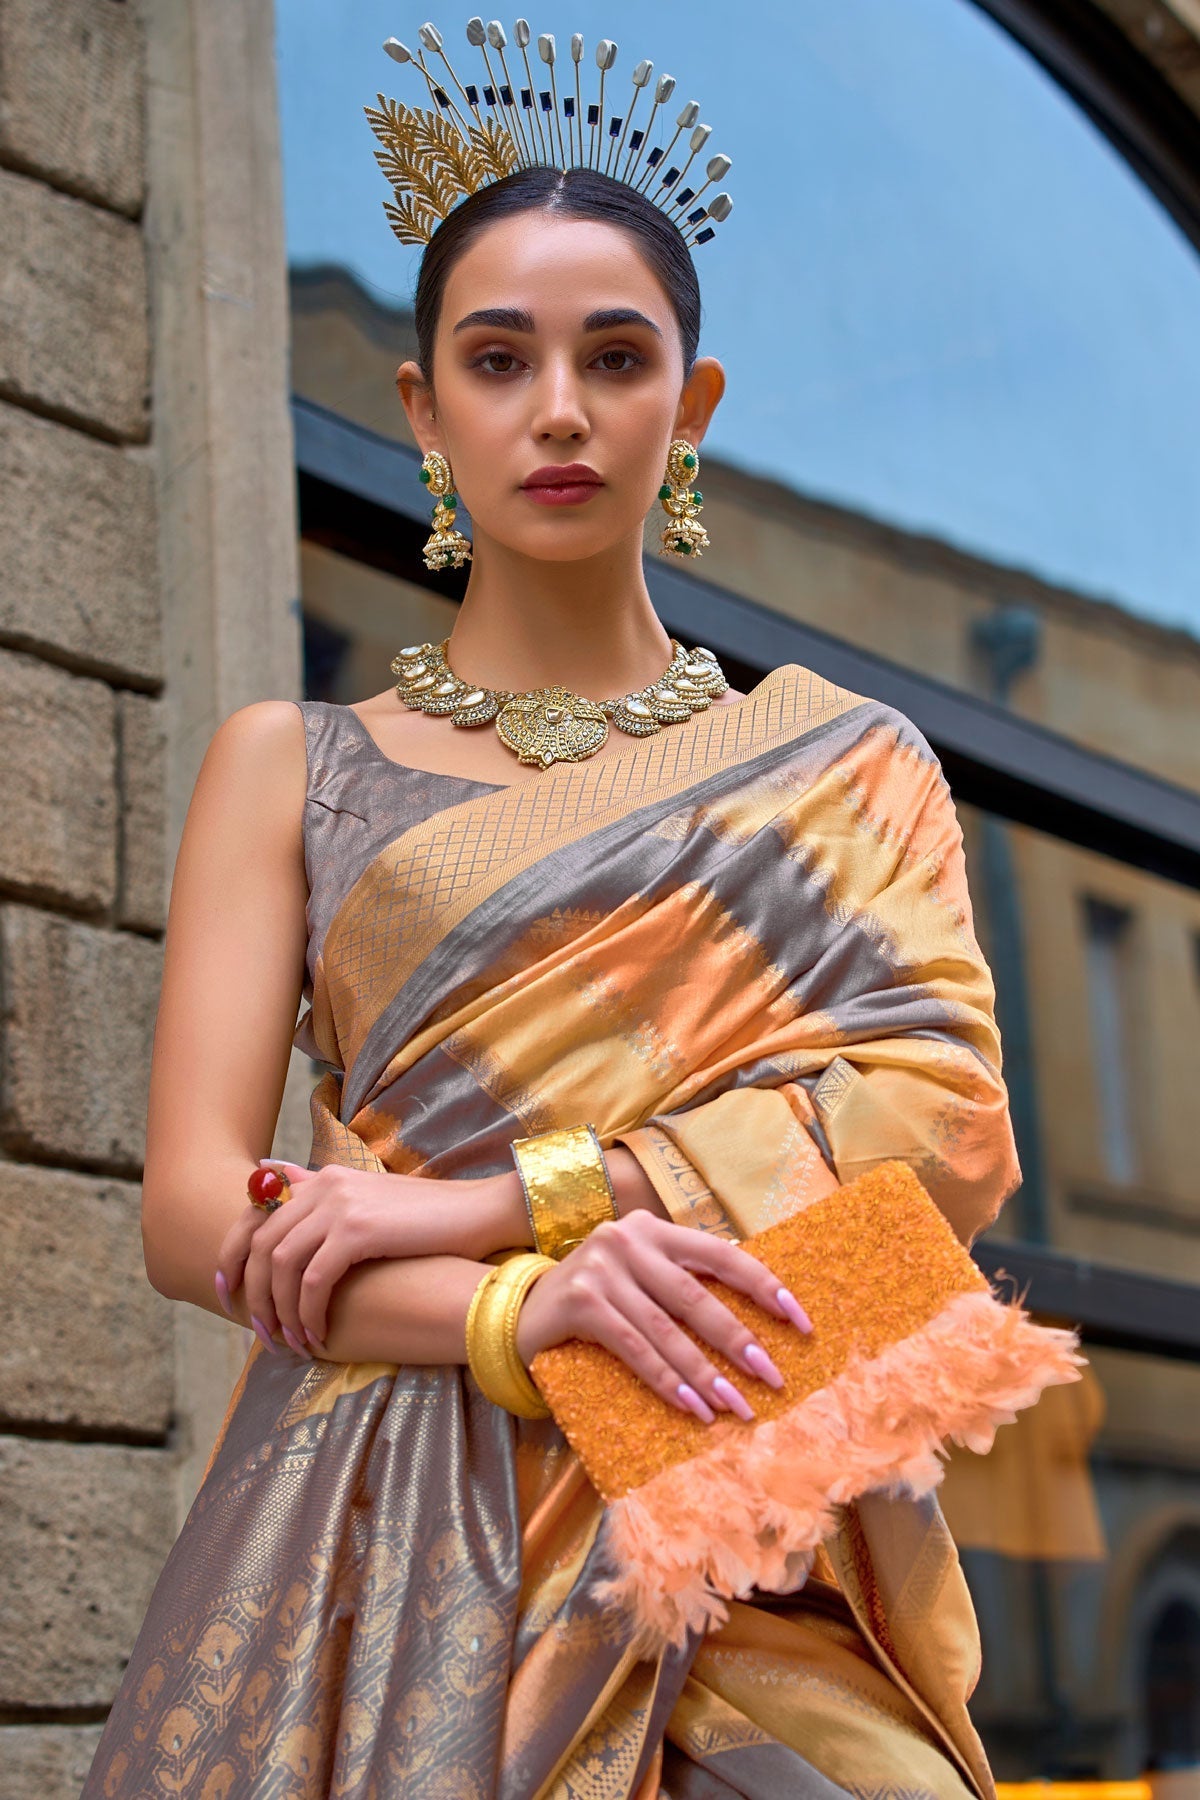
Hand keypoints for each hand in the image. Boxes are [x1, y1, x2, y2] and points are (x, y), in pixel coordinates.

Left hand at [215, 1160, 524, 1353]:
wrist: (479, 1213)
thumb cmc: (428, 1220)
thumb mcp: (370, 1204)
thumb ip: (326, 1202)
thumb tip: (277, 1184)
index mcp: (323, 1177)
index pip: (253, 1212)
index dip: (231, 1252)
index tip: (225, 1290)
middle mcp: (324, 1184)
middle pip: (260, 1243)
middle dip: (251, 1294)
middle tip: (259, 1332)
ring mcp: (339, 1204)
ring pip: (281, 1266)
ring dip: (280, 1312)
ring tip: (291, 1342)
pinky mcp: (358, 1230)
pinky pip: (314, 1281)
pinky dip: (308, 1313)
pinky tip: (318, 1335)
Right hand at [515, 1211, 811, 1423]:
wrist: (521, 1310)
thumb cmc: (598, 1300)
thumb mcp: (640, 1278)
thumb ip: (683, 1284)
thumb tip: (756, 1326)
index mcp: (655, 1229)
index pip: (722, 1254)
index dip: (764, 1286)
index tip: (801, 1321)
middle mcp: (629, 1240)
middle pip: (697, 1296)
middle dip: (739, 1341)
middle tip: (772, 1379)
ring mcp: (601, 1268)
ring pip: (668, 1329)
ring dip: (705, 1373)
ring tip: (735, 1406)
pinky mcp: (581, 1301)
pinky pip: (635, 1347)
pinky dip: (666, 1379)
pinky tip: (691, 1407)